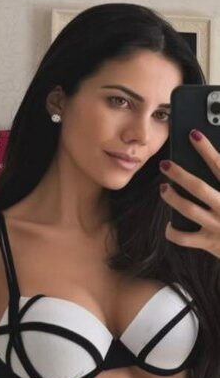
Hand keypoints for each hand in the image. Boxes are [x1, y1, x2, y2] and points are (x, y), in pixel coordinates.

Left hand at [159, 129, 219, 257]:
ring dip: (173, 198)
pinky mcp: (209, 242)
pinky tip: (169, 223)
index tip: (194, 135)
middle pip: (199, 188)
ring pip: (189, 210)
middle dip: (180, 174)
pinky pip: (184, 238)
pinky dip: (173, 230)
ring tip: (163, 188)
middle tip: (165, 164)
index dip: (207, 149)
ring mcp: (217, 226)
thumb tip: (216, 161)